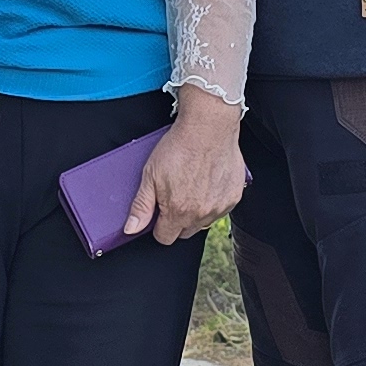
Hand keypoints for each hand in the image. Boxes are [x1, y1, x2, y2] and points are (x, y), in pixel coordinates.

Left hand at [127, 90, 245, 244]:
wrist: (208, 127)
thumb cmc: (179, 147)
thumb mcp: (150, 175)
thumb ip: (141, 206)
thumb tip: (131, 229)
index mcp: (179, 212)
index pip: (165, 237)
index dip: (158, 226)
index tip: (159, 212)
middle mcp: (202, 214)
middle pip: (185, 232)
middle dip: (177, 220)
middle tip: (174, 196)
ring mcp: (220, 206)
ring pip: (204, 222)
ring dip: (196, 212)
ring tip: (191, 186)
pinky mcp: (234, 196)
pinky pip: (220, 209)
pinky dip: (213, 201)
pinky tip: (207, 182)